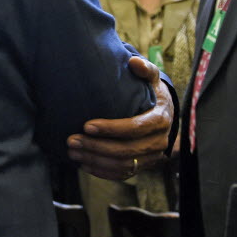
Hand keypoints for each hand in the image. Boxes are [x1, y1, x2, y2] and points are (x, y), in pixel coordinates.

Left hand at [67, 56, 173, 179]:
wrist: (165, 115)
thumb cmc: (152, 94)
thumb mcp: (153, 80)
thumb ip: (145, 69)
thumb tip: (134, 62)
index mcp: (160, 120)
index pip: (135, 128)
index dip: (111, 128)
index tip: (86, 125)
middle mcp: (158, 142)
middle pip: (126, 150)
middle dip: (97, 147)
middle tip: (71, 140)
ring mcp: (151, 157)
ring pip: (123, 165)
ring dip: (95, 161)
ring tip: (72, 152)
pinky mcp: (143, 166)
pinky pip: (123, 174)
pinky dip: (102, 171)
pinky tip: (83, 164)